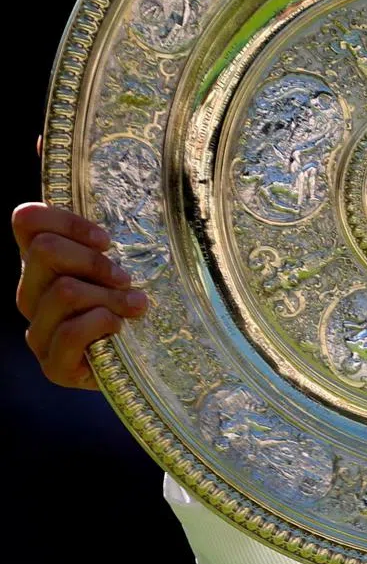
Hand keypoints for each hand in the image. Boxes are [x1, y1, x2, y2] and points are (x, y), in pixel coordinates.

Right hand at [13, 198, 147, 389]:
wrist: (143, 361)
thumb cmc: (134, 303)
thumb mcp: (123, 264)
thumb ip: (108, 241)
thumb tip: (104, 197)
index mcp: (41, 265)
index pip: (26, 221)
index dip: (67, 222)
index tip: (106, 241)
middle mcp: (31, 295)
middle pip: (44, 250)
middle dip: (95, 262)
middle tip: (125, 278)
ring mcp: (38, 332)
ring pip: (64, 291)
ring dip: (110, 296)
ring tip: (134, 305)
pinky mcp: (54, 366)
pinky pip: (71, 332)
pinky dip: (104, 324)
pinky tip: (120, 328)